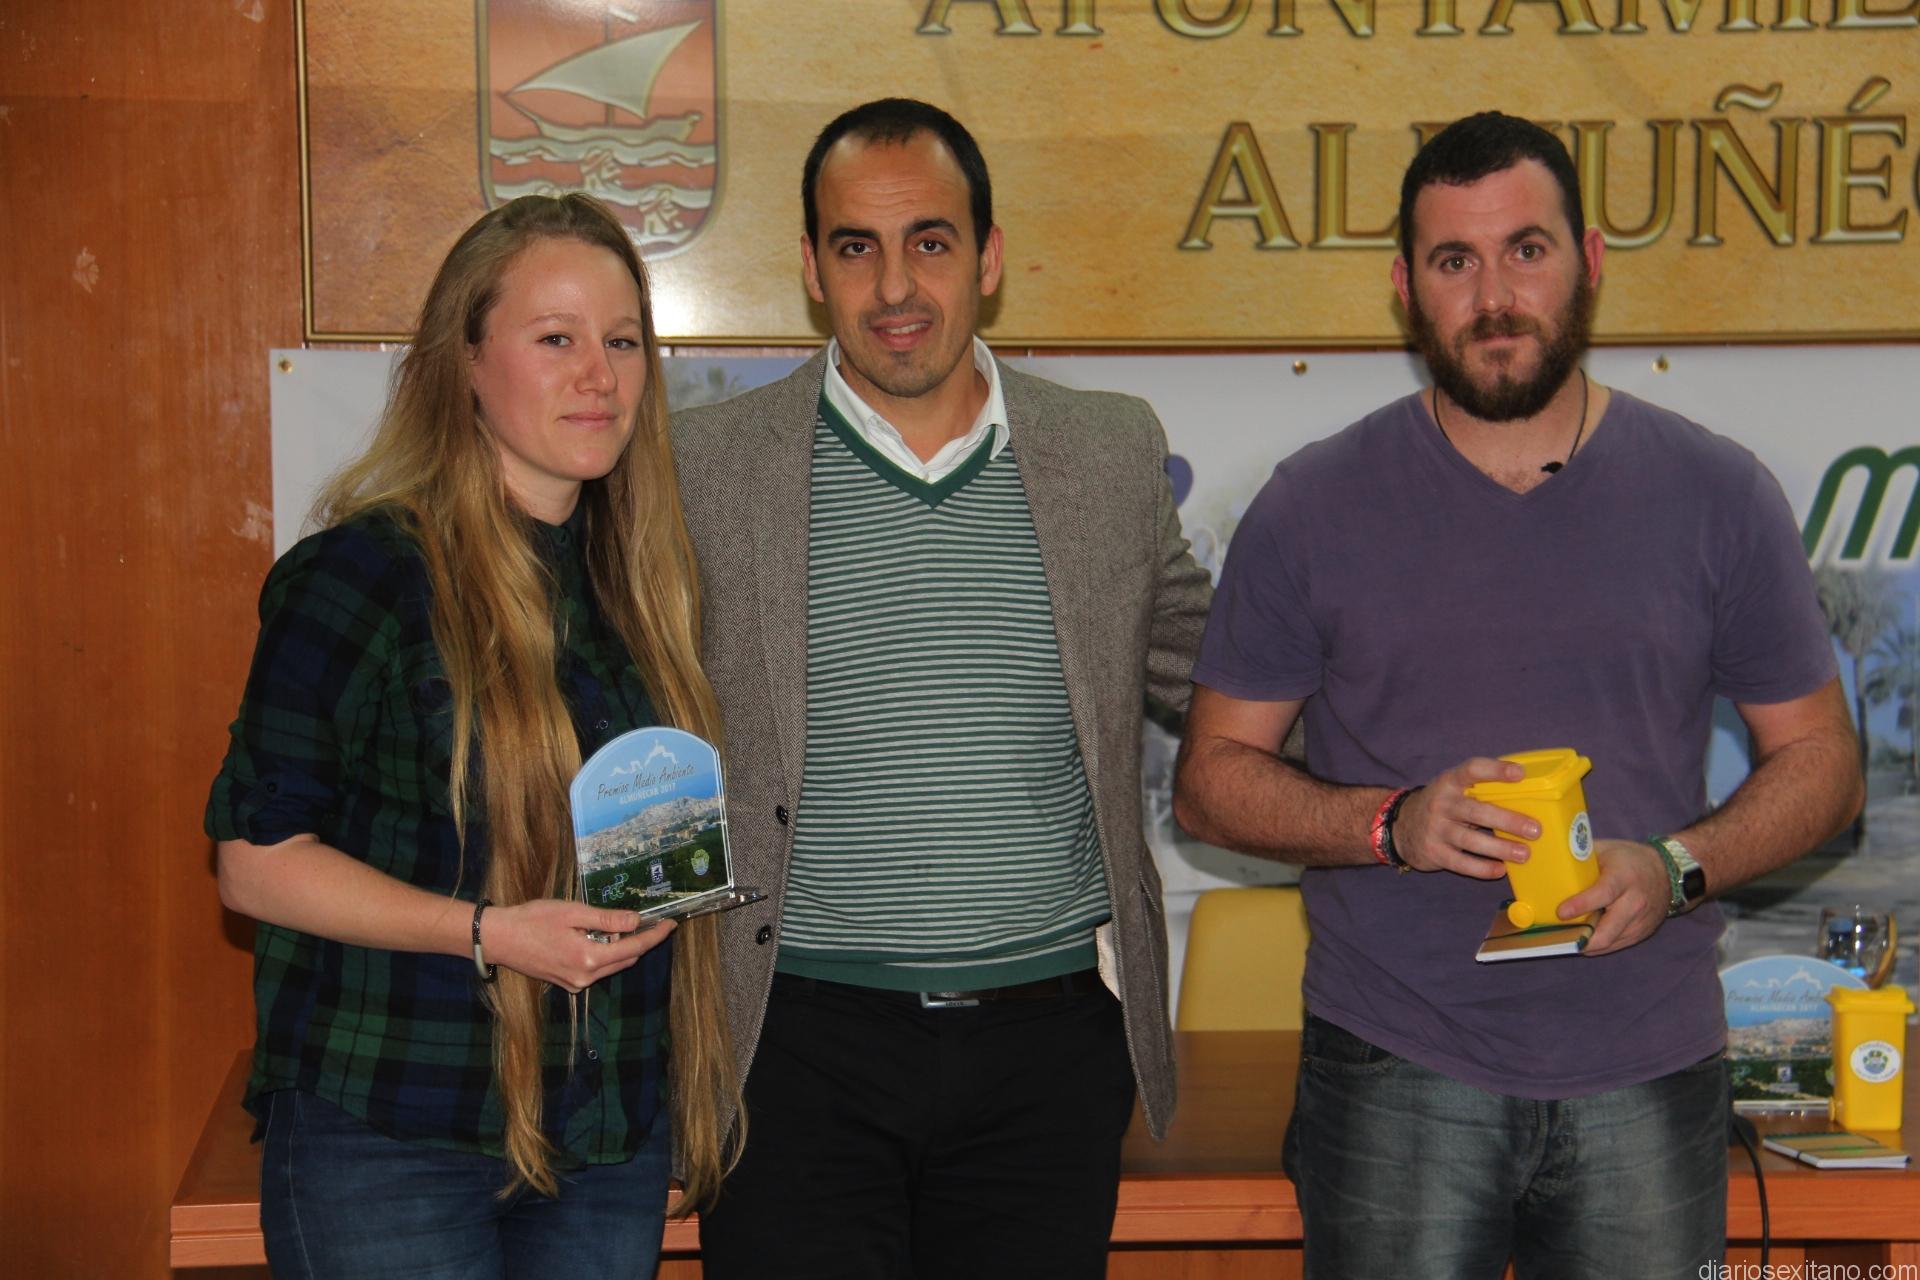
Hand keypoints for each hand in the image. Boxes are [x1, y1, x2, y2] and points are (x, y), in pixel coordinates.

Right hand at [480, 900, 675, 992]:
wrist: (499, 939)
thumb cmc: (533, 920)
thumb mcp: (573, 912)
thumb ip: (607, 919)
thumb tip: (636, 921)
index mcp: (589, 959)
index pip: (634, 948)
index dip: (655, 935)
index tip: (671, 924)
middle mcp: (586, 977)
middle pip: (626, 960)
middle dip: (638, 940)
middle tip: (642, 918)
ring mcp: (576, 984)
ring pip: (611, 966)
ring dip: (618, 947)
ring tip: (609, 925)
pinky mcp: (567, 983)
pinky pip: (596, 970)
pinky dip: (602, 954)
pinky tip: (592, 937)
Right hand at [1392, 758, 1538, 878]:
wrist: (1399, 826)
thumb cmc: (1441, 805)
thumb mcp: (1453, 789)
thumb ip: (1480, 789)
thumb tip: (1528, 795)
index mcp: (1450, 782)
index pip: (1472, 769)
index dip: (1496, 770)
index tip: (1520, 773)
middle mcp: (1441, 803)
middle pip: (1476, 810)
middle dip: (1507, 820)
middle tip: (1534, 830)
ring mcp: (1436, 829)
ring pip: (1471, 840)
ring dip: (1500, 848)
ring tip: (1524, 854)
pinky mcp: (1434, 852)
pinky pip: (1461, 863)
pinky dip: (1482, 868)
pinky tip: (1500, 870)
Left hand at [1557, 839, 1668, 955]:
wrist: (1668, 872)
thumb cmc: (1629, 858)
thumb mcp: (1606, 850)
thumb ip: (1581, 857)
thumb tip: (1549, 862)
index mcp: (1624, 877)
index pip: (1603, 894)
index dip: (1581, 905)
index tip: (1560, 912)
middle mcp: (1635, 902)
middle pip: (1608, 930)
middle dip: (1582, 939)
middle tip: (1558, 936)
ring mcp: (1640, 921)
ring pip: (1610, 942)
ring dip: (1587, 944)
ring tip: (1565, 939)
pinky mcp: (1642, 933)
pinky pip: (1616, 945)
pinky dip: (1598, 945)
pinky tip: (1583, 939)